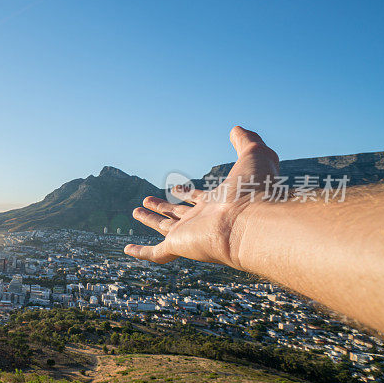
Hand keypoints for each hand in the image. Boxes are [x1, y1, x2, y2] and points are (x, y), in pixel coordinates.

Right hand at [125, 126, 277, 267]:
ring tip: (136, 211)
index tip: (176, 187)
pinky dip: (140, 252)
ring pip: (165, 229)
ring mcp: (190, 235)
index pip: (198, 199)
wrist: (252, 222)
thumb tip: (237, 129)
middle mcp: (202, 221)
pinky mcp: (178, 246)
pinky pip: (155, 253)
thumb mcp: (253, 155)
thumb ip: (246, 141)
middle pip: (178, 214)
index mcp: (217, 204)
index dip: (187, 193)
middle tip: (149, 200)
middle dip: (163, 207)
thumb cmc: (256, 190)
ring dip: (150, 220)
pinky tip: (127, 250)